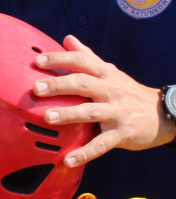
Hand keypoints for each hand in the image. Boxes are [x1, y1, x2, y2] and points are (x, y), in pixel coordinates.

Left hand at [33, 35, 175, 166]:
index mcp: (106, 74)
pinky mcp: (123, 134)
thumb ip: (87, 56)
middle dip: (59, 85)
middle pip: (83, 84)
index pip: (82, 62)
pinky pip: (102, 144)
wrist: (163, 114)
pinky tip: (67, 159)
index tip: (38, 61)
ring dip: (68, 115)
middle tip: (36, 88)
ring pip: (91, 112)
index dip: (60, 59)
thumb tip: (67, 38)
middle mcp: (111, 90)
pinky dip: (85, 153)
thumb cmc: (127, 92)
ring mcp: (117, 112)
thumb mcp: (110, 72)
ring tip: (47, 118)